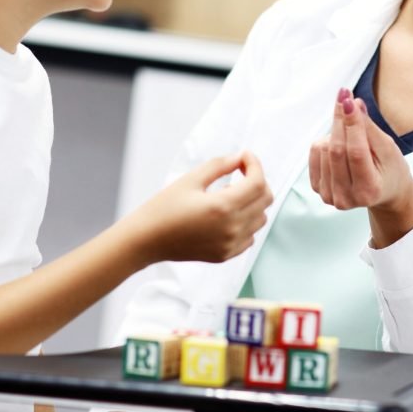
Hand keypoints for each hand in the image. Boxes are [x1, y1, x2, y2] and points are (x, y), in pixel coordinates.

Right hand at [132, 151, 272, 263]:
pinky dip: (246, 221)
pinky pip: (250, 235)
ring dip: (252, 201)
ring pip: (261, 218)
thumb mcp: (191, 179)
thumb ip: (220, 166)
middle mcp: (232, 228)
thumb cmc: (164, 207)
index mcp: (223, 207)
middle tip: (239, 172)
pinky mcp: (226, 255)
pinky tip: (226, 213)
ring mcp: (230, 245)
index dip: (255, 164)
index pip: (258, 183)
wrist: (147, 240)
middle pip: (265, 199)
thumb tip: (240, 157)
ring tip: (228, 193)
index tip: (244, 156)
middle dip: (257, 180)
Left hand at [309, 89, 412, 246]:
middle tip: (344, 96)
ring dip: (335, 132)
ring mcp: (330, 195)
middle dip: (340, 119)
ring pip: (323, 149)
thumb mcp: (387, 148)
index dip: (351, 124)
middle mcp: (347, 197)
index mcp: (369, 190)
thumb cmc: (390, 168)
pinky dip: (326, 141)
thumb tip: (353, 103)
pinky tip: (339, 144)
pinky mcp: (317, 188)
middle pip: (336, 150)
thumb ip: (369, 128)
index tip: (348, 98)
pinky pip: (314, 152)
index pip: (356, 152)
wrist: (383, 192)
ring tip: (351, 135)